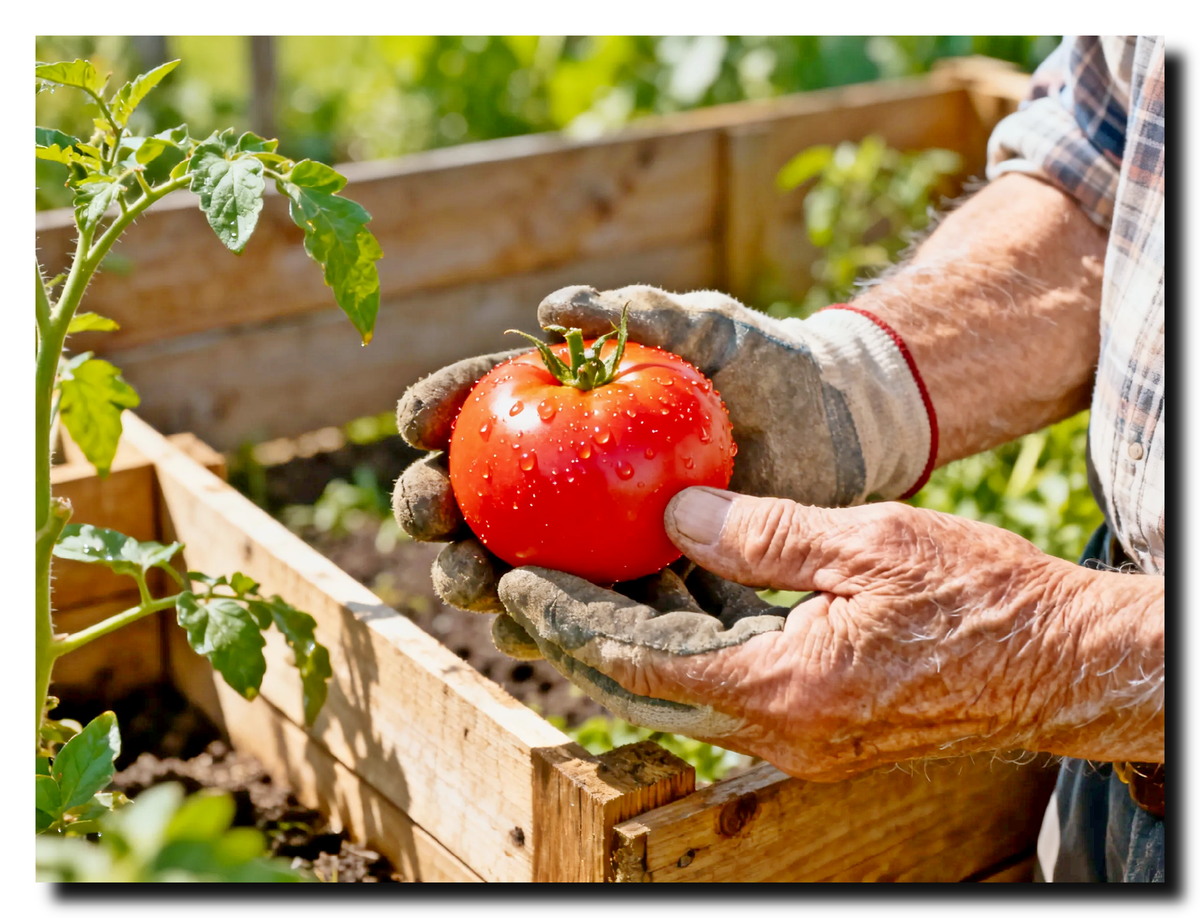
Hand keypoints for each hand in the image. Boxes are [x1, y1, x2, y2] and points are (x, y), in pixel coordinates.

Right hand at [393, 284, 933, 656]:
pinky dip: (542, 617)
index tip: (420, 424)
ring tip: (469, 578)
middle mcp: (568, 468)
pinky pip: (578, 603)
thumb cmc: (767, 364)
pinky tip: (522, 624)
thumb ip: (640, 315)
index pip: (489, 399)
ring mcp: (597, 529)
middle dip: (435, 503)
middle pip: (480, 489)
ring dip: (475, 571)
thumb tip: (554, 311)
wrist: (835, 427)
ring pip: (514, 556)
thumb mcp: (708, 330)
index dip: (442, 409)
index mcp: (570, 402)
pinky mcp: (635, 577)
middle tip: (432, 512)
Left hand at [499, 487, 1083, 780]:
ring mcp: (795, 732)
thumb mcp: (872, 543)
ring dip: (621, 640)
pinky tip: (654, 594)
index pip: (638, 661)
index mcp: (785, 687)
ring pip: (677, 688)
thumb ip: (766, 532)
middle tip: (516, 588)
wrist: (1058, 662)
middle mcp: (779, 729)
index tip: (513, 582)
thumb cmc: (980, 597)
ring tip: (566, 586)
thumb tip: (676, 513)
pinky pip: (721, 683)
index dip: (566, 622)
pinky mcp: (812, 719)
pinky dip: (677, 641)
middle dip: (573, 639)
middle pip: (642, 687)